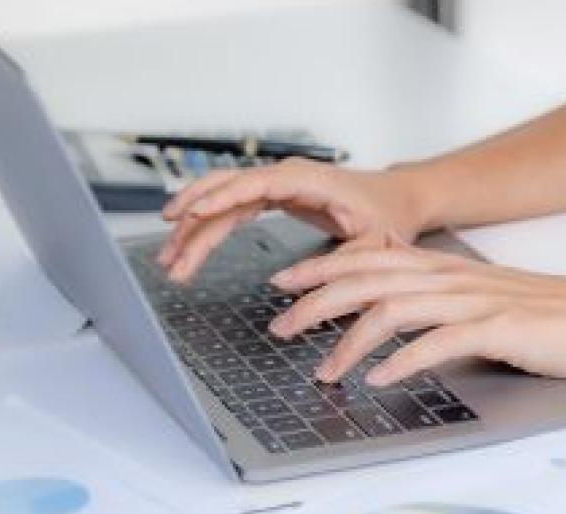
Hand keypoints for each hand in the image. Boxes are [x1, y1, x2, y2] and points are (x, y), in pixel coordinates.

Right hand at [158, 158, 426, 281]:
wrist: (397, 199)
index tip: (192, 214)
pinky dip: (207, 225)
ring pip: (220, 197)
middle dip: (193, 223)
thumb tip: (284, 287)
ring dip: (191, 225)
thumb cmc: (387, 216)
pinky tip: (186, 244)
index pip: (255, 183)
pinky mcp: (271, 195)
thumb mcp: (372, 247)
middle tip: (171, 259)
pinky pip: (230, 206)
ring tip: (168, 259)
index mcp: (308, 179)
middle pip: (226, 190)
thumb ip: (335, 267)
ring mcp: (275, 183)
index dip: (221, 196)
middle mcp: (285, 175)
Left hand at [266, 244, 565, 385]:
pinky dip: (402, 362)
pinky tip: (380, 380)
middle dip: (315, 302)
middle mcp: (448, 277)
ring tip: (323, 371)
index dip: (319, 268)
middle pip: (366, 279)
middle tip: (279, 326)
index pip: (366, 259)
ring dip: (349, 342)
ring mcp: (470, 301)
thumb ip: (432, 300)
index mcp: (441, 267)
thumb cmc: (540, 313)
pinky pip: (437, 343)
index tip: (283, 283)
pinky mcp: (494, 328)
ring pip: (392, 309)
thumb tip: (387, 314)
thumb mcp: (475, 297)